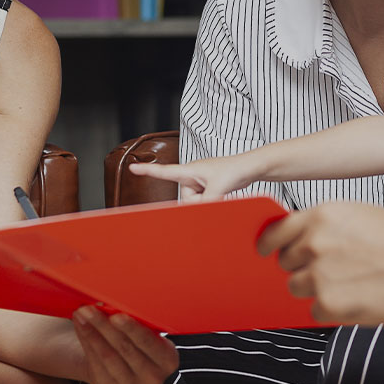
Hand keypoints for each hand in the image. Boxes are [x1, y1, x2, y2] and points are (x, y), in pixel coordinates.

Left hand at [71, 306, 178, 383]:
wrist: (124, 362)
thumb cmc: (138, 337)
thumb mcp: (149, 331)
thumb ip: (141, 320)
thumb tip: (118, 299)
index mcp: (168, 360)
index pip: (149, 343)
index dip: (132, 329)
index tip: (116, 315)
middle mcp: (153, 378)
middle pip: (125, 349)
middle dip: (105, 326)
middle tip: (89, 309)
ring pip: (108, 356)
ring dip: (91, 333)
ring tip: (80, 314)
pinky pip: (95, 363)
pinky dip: (86, 341)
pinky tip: (80, 326)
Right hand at [129, 155, 258, 200]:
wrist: (251, 168)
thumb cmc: (234, 170)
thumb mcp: (218, 188)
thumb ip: (206, 204)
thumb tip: (198, 215)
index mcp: (190, 170)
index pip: (165, 172)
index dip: (148, 171)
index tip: (133, 168)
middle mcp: (192, 176)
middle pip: (186, 199)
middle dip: (199, 201)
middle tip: (216, 190)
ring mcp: (200, 183)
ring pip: (196, 203)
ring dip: (208, 202)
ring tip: (221, 190)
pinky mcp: (208, 188)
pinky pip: (203, 201)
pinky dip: (211, 202)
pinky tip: (222, 194)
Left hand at [257, 201, 383, 323]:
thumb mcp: (360, 215)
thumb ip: (327, 227)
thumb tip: (303, 242)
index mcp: (322, 216)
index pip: (276, 232)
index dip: (270, 245)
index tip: (266, 252)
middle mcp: (315, 243)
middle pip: (286, 262)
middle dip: (302, 268)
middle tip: (331, 270)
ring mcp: (319, 274)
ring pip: (298, 288)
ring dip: (317, 290)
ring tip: (350, 285)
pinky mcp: (329, 303)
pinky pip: (316, 311)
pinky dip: (332, 310)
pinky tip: (357, 299)